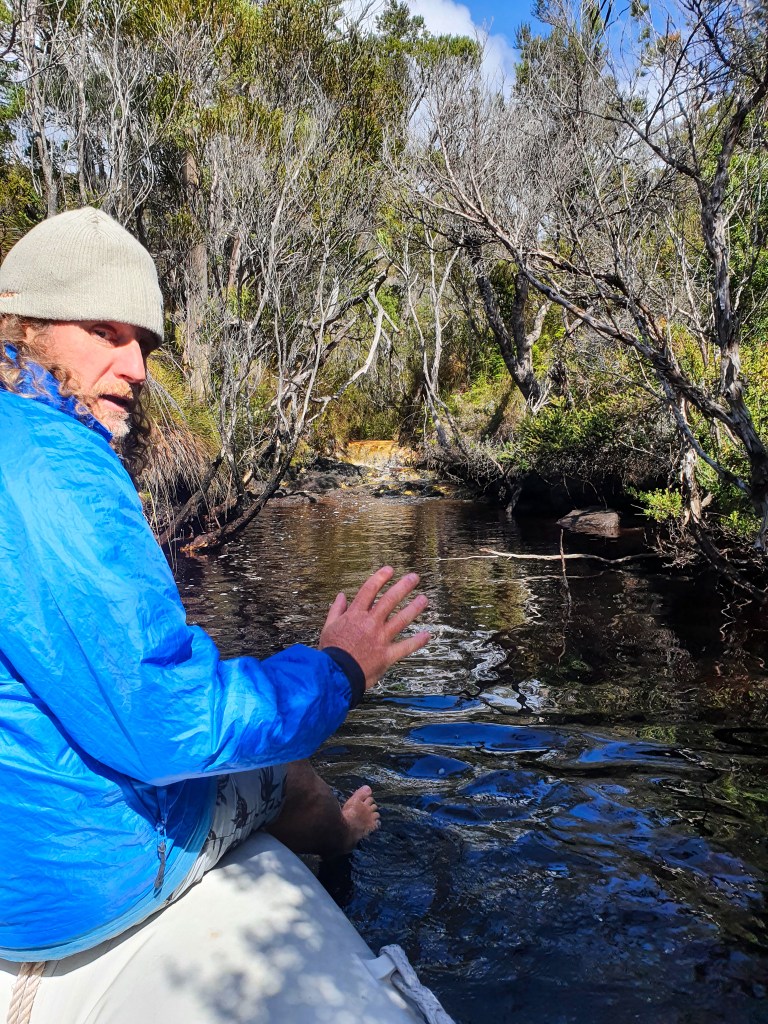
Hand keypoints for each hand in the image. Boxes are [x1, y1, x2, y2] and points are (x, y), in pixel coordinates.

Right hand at [319, 566, 430, 688]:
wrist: (335, 675)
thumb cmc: (331, 652)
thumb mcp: (328, 627)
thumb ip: (336, 610)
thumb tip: (342, 595)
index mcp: (355, 615)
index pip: (369, 590)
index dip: (380, 578)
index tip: (390, 570)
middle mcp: (370, 623)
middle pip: (390, 600)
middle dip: (404, 587)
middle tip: (415, 578)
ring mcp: (381, 638)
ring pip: (401, 619)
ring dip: (414, 608)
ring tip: (424, 599)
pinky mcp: (387, 655)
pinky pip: (406, 647)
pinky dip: (417, 641)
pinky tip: (427, 635)